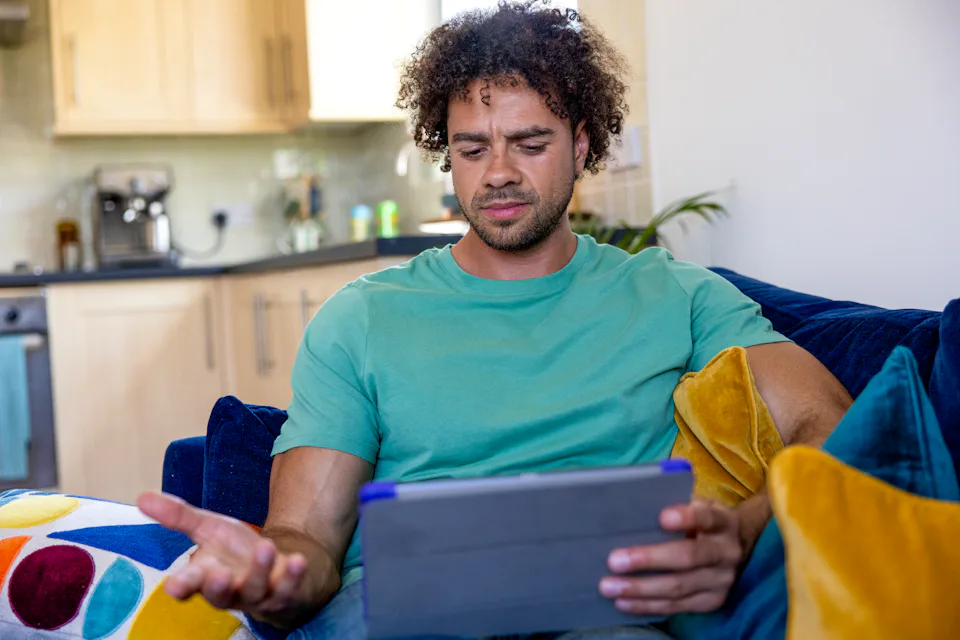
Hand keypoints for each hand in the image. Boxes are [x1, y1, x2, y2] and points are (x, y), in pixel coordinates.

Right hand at [137, 491, 308, 617]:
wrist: (275, 568)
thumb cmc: (234, 551)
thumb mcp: (209, 528)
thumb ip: (179, 516)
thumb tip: (141, 497)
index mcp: (205, 575)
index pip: (188, 584)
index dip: (181, 586)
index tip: (173, 585)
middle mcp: (229, 590)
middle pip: (219, 595)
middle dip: (217, 587)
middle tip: (218, 575)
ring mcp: (257, 596)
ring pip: (255, 590)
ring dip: (260, 570)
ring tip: (265, 546)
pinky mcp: (283, 595)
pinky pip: (288, 590)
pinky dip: (293, 577)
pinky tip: (297, 560)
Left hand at [599, 499, 742, 615]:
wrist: (737, 546)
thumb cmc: (703, 521)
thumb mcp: (698, 505)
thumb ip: (674, 505)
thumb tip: (628, 510)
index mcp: (723, 522)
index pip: (706, 518)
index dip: (686, 517)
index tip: (662, 517)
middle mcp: (726, 552)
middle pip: (688, 557)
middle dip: (649, 559)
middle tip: (615, 561)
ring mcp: (721, 581)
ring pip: (679, 587)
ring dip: (641, 588)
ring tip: (610, 587)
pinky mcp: (712, 601)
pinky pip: (676, 606)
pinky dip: (647, 605)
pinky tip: (624, 602)